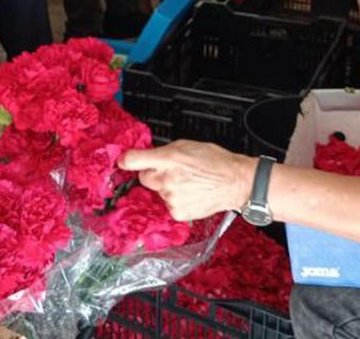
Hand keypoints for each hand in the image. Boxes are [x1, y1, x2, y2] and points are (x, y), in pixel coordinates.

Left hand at [118, 139, 256, 221]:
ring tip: (187, 183)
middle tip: (172, 172)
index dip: (126, 160)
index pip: (134, 160)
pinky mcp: (177, 212)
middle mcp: (167, 179)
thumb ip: (164, 152)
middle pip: (144, 178)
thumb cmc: (215, 161)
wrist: (236, 182)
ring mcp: (171, 198)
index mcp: (169, 158)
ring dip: (166, 188)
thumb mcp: (187, 145)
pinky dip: (175, 201)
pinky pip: (167, 205)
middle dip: (153, 174)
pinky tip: (190, 194)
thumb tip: (148, 156)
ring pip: (157, 192)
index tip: (123, 161)